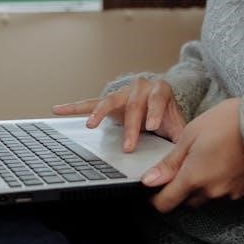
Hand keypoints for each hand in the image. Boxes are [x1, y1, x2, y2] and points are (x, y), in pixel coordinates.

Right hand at [51, 77, 185, 151]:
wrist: (159, 98)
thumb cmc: (166, 113)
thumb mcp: (176, 122)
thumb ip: (180, 135)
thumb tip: (186, 156)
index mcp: (159, 90)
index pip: (157, 99)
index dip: (154, 111)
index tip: (152, 126)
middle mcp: (140, 87)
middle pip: (133, 105)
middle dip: (131, 127)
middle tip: (129, 147)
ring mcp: (121, 93)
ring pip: (109, 101)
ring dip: (99, 114)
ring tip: (91, 125)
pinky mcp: (108, 101)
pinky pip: (89, 103)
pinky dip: (73, 107)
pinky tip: (57, 109)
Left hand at [141, 97, 243, 212]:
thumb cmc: (227, 122)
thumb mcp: (190, 135)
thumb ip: (169, 163)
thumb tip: (149, 180)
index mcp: (193, 178)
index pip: (165, 204)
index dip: (154, 198)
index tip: (152, 188)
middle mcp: (210, 192)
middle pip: (185, 201)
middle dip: (179, 187)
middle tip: (184, 163)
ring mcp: (229, 194)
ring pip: (205, 197)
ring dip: (200, 185)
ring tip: (207, 158)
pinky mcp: (243, 191)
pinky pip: (223, 193)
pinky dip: (218, 182)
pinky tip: (223, 162)